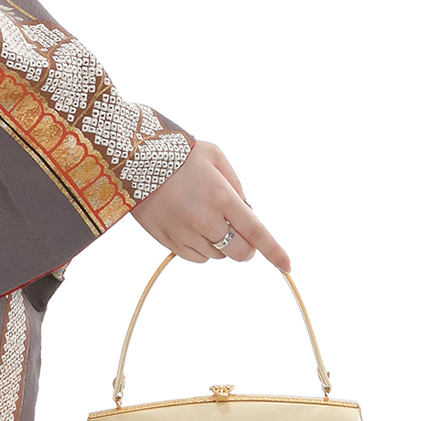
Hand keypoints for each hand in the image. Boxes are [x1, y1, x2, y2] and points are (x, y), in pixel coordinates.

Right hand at [129, 142, 290, 271]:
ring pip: (218, 256)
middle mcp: (205, 219)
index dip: (275, 252)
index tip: (288, 266)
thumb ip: (236, 185)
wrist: (132, 160)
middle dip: (245, 246)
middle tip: (238, 230)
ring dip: (220, 244)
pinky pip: (196, 258)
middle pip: (240, 252)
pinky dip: (201, 249)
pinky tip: (192, 228)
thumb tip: (247, 211)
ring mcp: (185, 233)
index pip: (256, 232)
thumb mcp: (215, 157)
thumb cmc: (177, 154)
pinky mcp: (168, 241)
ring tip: (204, 219)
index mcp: (222, 197)